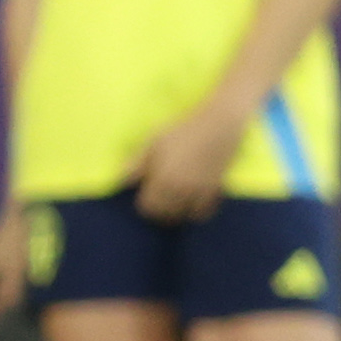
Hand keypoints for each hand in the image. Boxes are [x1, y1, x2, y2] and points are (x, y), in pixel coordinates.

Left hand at [133, 104, 245, 223]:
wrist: (219, 125)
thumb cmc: (182, 131)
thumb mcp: (153, 143)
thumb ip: (136, 164)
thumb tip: (121, 181)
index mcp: (164, 179)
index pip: (150, 207)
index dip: (144, 206)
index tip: (143, 198)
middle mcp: (183, 190)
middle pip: (167, 215)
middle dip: (159, 213)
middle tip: (157, 203)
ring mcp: (201, 191)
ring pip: (186, 216)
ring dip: (178, 214)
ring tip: (173, 205)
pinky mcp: (216, 189)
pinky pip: (205, 211)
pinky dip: (196, 212)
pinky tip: (191, 204)